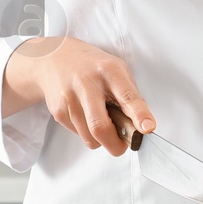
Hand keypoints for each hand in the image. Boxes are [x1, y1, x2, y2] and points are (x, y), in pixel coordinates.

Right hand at [1, 37, 154, 154]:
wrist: (54, 58)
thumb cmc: (93, 66)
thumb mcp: (116, 69)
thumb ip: (128, 95)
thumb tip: (140, 126)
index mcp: (109, 71)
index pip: (127, 96)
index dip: (139, 114)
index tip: (147, 128)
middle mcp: (87, 83)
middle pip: (100, 126)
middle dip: (115, 145)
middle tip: (122, 146)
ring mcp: (69, 97)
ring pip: (89, 137)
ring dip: (101, 140)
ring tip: (103, 123)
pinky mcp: (58, 110)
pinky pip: (78, 134)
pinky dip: (87, 133)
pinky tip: (86, 115)